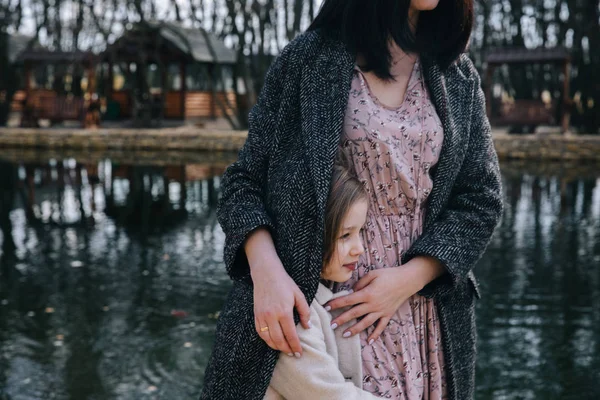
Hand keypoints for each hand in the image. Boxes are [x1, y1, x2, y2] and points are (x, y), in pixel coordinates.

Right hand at [251, 255, 310, 356]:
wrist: (266, 273)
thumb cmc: (284, 283)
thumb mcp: (299, 295)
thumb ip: (304, 311)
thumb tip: (307, 327)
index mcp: (284, 311)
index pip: (290, 334)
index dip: (295, 345)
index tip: (299, 353)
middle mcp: (271, 316)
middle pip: (278, 340)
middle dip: (286, 349)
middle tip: (293, 354)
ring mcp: (262, 316)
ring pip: (268, 338)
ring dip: (276, 347)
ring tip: (284, 349)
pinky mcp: (256, 315)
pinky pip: (260, 332)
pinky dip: (266, 340)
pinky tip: (273, 342)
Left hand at [325, 257, 443, 343]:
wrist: (407, 280)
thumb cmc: (388, 275)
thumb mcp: (372, 274)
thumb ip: (360, 284)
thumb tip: (351, 292)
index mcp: (368, 293)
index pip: (348, 300)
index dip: (336, 303)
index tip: (326, 307)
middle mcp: (373, 304)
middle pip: (354, 313)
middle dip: (341, 319)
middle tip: (331, 325)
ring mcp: (381, 311)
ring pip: (365, 323)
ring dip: (354, 329)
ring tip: (344, 335)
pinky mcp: (388, 315)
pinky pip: (381, 327)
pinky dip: (375, 335)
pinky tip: (368, 342)